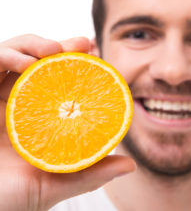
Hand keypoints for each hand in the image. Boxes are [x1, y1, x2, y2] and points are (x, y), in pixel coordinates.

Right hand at [0, 35, 135, 210]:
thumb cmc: (11, 200)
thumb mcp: (57, 183)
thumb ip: (91, 173)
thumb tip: (130, 164)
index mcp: (36, 120)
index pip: (58, 82)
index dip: (76, 65)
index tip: (96, 55)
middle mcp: (16, 106)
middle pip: (38, 64)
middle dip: (61, 47)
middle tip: (84, 43)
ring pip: (15, 57)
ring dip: (35, 45)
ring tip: (56, 48)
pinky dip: (7, 56)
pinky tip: (27, 63)